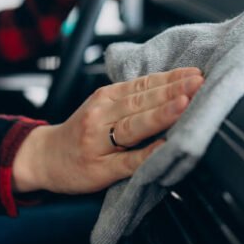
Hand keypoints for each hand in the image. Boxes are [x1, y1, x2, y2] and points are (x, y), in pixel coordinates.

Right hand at [13, 67, 203, 194]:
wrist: (44, 158)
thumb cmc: (80, 133)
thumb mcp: (101, 108)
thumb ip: (131, 100)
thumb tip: (174, 90)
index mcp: (105, 98)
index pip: (143, 84)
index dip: (170, 78)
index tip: (195, 73)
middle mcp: (100, 115)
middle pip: (140, 101)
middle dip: (172, 91)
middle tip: (199, 83)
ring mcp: (99, 142)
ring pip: (133, 126)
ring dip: (160, 115)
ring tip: (184, 104)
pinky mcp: (100, 169)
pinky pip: (127, 161)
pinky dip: (146, 153)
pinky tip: (163, 147)